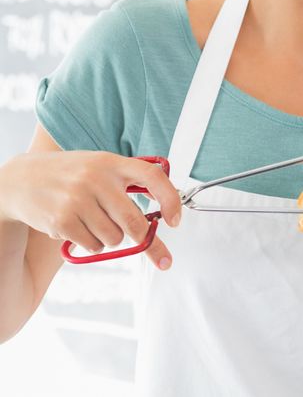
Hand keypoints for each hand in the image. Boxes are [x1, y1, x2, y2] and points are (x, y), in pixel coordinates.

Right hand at [0, 150, 181, 269]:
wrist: (21, 180)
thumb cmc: (70, 175)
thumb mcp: (100, 166)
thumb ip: (130, 180)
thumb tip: (166, 206)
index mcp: (111, 162)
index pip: (153, 177)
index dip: (170, 200)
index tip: (175, 221)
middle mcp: (96, 179)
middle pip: (134, 221)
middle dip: (141, 236)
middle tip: (140, 238)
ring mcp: (78, 200)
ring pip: (114, 238)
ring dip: (109, 238)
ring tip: (93, 222)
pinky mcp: (62, 220)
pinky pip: (93, 246)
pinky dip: (91, 244)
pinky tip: (77, 228)